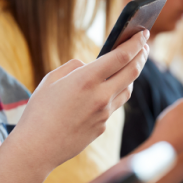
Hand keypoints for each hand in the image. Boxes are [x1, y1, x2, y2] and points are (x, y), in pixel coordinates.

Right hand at [13, 30, 149, 171]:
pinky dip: (114, 94)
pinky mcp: (102, 128)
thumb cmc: (39, 112)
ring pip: (127, 90)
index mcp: (86, 79)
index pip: (122, 56)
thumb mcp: (51, 80)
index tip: (143, 33)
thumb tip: (91, 65)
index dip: (136, 43)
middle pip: (132, 72)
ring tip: (130, 65)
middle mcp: (100, 96)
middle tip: (145, 46)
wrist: (37, 148)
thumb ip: (74, 68)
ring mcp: (104, 114)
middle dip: (142, 55)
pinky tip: (108, 90)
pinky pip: (113, 107)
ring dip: (131, 75)